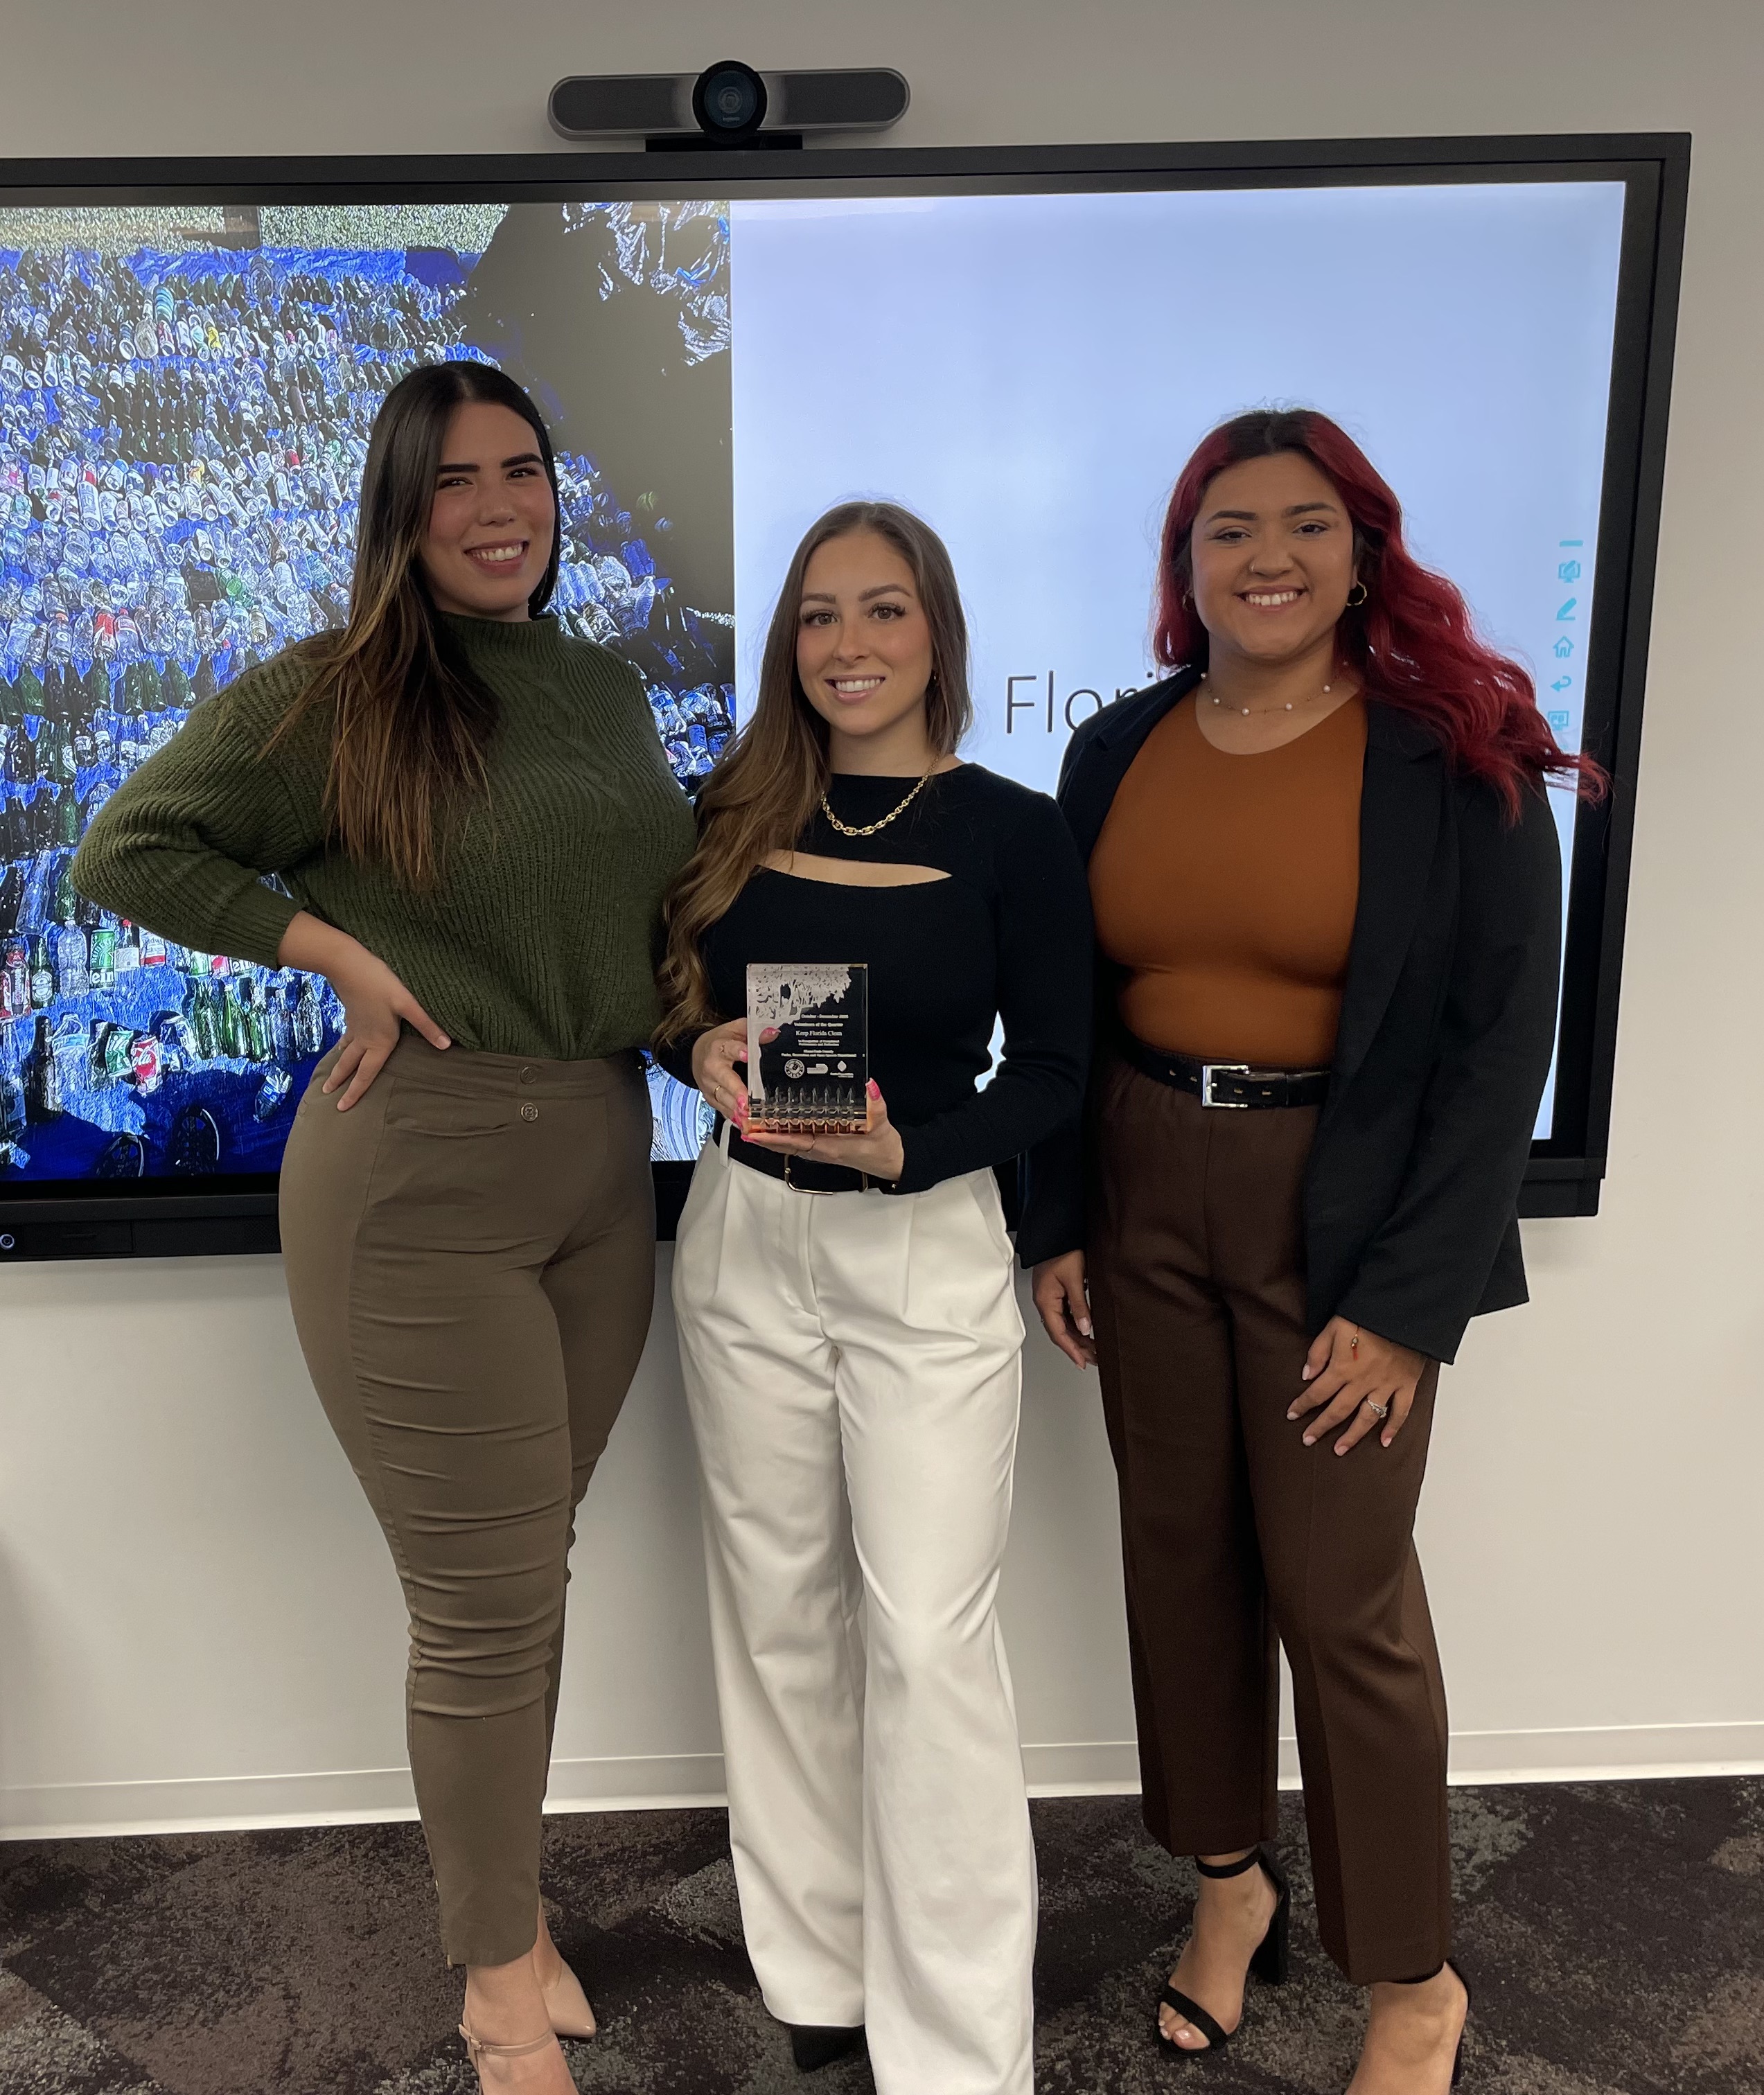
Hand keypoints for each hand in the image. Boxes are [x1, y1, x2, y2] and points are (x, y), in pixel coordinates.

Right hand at [276, 910, 448, 1110]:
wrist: (349, 966)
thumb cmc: (381, 985)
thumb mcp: (408, 1004)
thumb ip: (427, 1025)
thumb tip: (446, 1046)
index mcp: (379, 1042)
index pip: (366, 1074)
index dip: (355, 1092)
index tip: (342, 1108)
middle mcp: (364, 1039)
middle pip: (350, 1065)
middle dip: (339, 1081)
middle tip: (327, 1095)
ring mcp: (355, 1027)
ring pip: (345, 1051)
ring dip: (338, 1065)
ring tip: (330, 1077)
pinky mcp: (351, 1015)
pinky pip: (346, 1037)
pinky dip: (342, 1046)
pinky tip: (342, 1045)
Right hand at [690, 1016, 753, 1125]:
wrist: (698, 1053)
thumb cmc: (721, 1041)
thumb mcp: (736, 1030)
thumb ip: (753, 1032)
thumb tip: (772, 1033)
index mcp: (720, 1046)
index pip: (729, 1048)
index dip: (739, 1051)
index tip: (747, 1055)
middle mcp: (712, 1067)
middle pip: (724, 1079)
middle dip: (736, 1091)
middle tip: (747, 1102)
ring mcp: (710, 1085)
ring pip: (723, 1098)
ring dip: (737, 1109)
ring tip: (750, 1117)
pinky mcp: (711, 1098)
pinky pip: (723, 1110)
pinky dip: (735, 1118)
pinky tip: (745, 1124)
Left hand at [739, 1077, 906, 1181]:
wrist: (888, 1161)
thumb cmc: (882, 1146)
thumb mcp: (881, 1124)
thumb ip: (875, 1105)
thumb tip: (868, 1085)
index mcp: (827, 1146)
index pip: (793, 1141)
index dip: (772, 1137)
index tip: (752, 1131)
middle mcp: (817, 1149)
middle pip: (782, 1143)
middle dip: (761, 1133)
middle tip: (740, 1119)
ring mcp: (817, 1148)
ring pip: (786, 1141)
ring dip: (767, 1132)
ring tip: (747, 1118)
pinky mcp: (819, 1145)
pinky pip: (794, 1139)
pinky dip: (779, 1131)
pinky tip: (771, 1119)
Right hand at [1032, 1251, 1095, 1369]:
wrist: (1056, 1232)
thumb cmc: (1063, 1251)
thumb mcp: (1075, 1278)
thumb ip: (1080, 1305)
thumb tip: (1085, 1328)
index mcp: (1045, 1300)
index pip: (1058, 1332)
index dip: (1071, 1350)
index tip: (1082, 1362)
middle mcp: (1045, 1301)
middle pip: (1060, 1332)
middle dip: (1076, 1348)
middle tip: (1094, 1359)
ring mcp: (1049, 1297)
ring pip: (1063, 1325)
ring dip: (1077, 1338)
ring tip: (1093, 1350)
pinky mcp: (1055, 1292)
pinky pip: (1064, 1315)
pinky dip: (1075, 1325)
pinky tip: (1086, 1331)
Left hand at [1288, 1316, 1427, 1454]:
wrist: (1404, 1309)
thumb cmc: (1368, 1314)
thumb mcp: (1335, 1326)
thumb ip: (1319, 1351)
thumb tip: (1306, 1375)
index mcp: (1344, 1366)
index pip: (1318, 1392)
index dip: (1303, 1404)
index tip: (1292, 1414)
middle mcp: (1363, 1381)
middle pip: (1339, 1410)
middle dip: (1321, 1426)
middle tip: (1308, 1440)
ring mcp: (1386, 1385)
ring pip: (1367, 1417)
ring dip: (1353, 1436)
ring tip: (1339, 1449)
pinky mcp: (1406, 1384)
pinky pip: (1401, 1411)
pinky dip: (1394, 1428)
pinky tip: (1384, 1442)